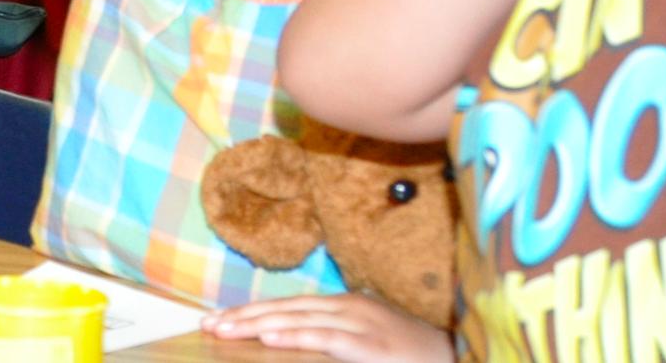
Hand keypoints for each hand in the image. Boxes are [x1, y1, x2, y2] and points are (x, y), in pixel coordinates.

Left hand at [206, 294, 454, 362]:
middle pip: (285, 309)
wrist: (459, 357)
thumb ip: (331, 343)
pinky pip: (326, 338)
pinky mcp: (372, 345)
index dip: (250, 313)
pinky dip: (295, 337)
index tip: (216, 320)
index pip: (287, 307)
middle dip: (243, 317)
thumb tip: (287, 348)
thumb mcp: (365, 346)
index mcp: (345, 307)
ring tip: (224, 330)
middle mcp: (349, 308)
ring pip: (299, 320)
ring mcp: (362, 324)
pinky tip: (268, 339)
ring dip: (257, 325)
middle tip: (206, 325)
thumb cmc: (410, 358)